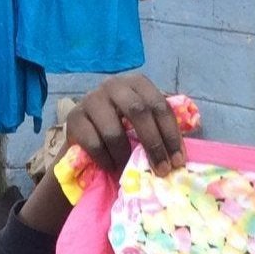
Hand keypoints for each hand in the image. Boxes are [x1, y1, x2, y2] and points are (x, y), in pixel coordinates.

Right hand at [66, 72, 186, 176]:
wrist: (84, 133)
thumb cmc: (122, 127)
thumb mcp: (143, 121)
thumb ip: (160, 126)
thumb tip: (181, 152)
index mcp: (137, 83)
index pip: (159, 105)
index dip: (171, 134)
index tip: (178, 161)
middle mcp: (114, 85)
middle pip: (139, 112)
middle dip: (153, 144)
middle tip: (162, 170)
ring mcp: (91, 99)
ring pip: (114, 132)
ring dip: (125, 156)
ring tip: (129, 170)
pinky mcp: (73, 118)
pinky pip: (94, 144)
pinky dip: (106, 160)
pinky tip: (111, 166)